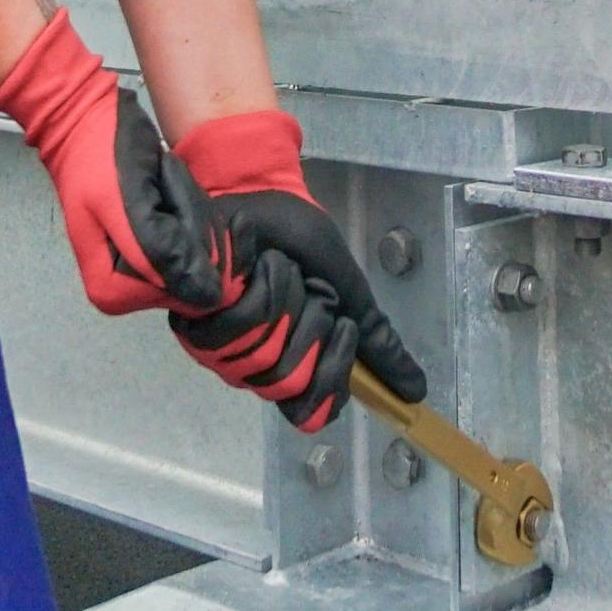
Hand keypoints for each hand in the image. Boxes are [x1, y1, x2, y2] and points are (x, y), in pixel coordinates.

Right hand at [0, 15, 224, 317]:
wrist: (83, 120)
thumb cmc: (99, 155)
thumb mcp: (126, 203)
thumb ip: (159, 252)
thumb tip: (205, 295)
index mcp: (110, 291)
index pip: (185, 292)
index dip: (190, 248)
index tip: (164, 207)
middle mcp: (123, 291)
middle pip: (192, 276)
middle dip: (190, 227)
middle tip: (160, 190)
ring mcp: (138, 270)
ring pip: (198, 256)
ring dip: (190, 213)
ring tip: (158, 185)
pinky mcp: (151, 247)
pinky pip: (193, 237)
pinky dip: (188, 207)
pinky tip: (163, 187)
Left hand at [168, 111, 426, 431]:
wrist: (269, 198)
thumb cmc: (305, 248)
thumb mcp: (353, 297)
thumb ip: (378, 347)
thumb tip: (416, 393)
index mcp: (291, 368)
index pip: (309, 412)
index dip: (329, 375)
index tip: (341, 331)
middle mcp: (253, 369)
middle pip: (289, 380)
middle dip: (311, 322)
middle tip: (308, 289)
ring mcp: (221, 350)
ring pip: (262, 353)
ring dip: (285, 298)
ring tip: (278, 269)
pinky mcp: (195, 321)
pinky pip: (236, 324)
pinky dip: (260, 284)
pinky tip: (253, 264)